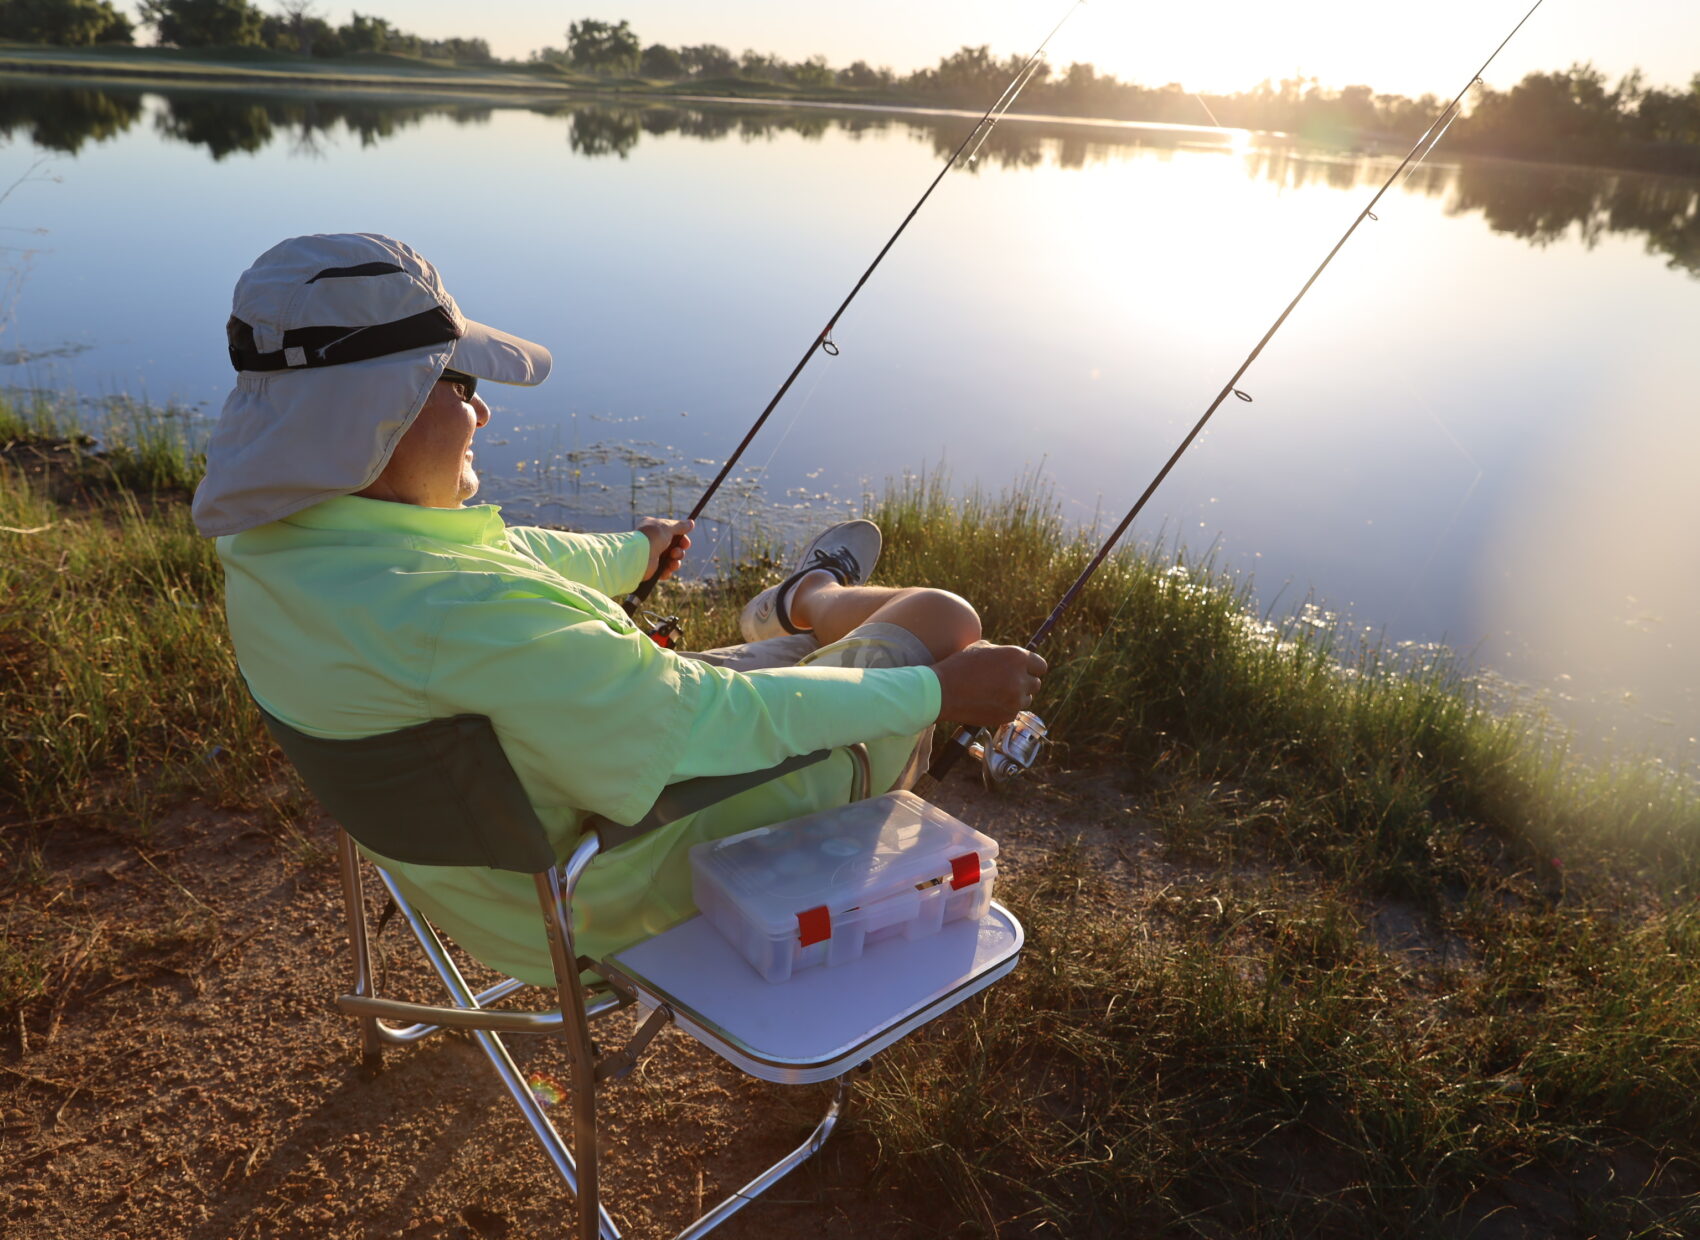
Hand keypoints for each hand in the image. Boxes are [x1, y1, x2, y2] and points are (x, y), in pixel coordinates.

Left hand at [638, 517, 692, 581]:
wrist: (639, 555)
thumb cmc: (652, 537)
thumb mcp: (668, 527)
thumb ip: (680, 526)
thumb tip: (691, 523)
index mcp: (654, 528)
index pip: (672, 533)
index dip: (682, 539)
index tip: (686, 543)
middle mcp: (653, 541)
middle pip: (674, 547)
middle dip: (679, 551)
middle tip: (675, 553)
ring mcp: (652, 555)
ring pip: (672, 560)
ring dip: (676, 562)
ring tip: (672, 562)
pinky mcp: (652, 568)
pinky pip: (665, 571)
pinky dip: (668, 571)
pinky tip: (667, 569)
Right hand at [930, 641, 1046, 727]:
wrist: (943, 691)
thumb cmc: (959, 665)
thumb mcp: (982, 647)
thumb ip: (1003, 653)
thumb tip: (1014, 659)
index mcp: (1017, 657)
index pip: (1041, 666)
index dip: (1032, 668)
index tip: (1024, 671)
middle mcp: (1020, 678)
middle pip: (1035, 683)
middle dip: (1024, 682)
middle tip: (1007, 682)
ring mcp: (1015, 699)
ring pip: (1026, 699)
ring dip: (1016, 696)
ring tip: (995, 692)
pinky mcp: (1007, 715)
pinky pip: (1014, 711)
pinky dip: (1006, 708)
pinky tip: (989, 702)